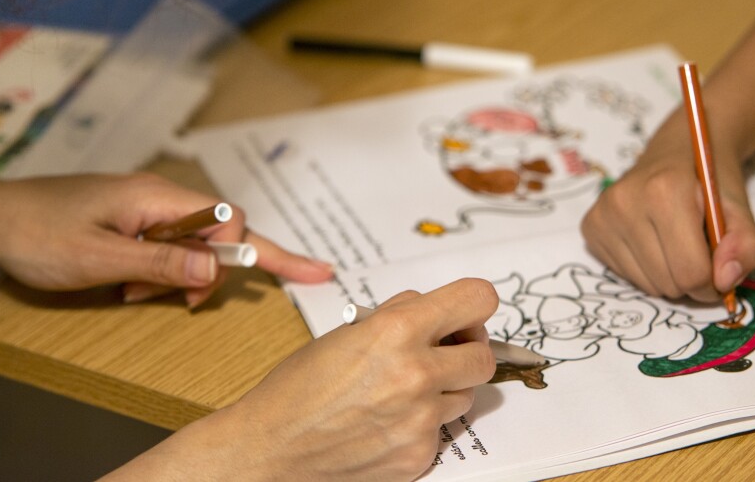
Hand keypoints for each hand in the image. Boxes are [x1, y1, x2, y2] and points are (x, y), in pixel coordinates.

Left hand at [0, 171, 331, 306]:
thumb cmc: (37, 234)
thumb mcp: (98, 257)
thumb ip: (161, 260)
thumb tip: (218, 267)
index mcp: (157, 196)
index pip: (228, 218)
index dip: (235, 255)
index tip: (207, 292)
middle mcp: (161, 196)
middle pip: (222, 230)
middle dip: (216, 270)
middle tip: (185, 303)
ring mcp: (148, 207)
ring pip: (197, 241)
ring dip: (182, 273)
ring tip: (139, 292)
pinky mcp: (134, 220)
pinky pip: (170, 245)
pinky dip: (163, 270)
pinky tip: (132, 285)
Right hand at [107, 278, 499, 480]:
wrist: (271, 447)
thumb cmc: (300, 385)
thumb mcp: (349, 330)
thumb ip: (399, 314)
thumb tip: (435, 309)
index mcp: (397, 330)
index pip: (478, 299)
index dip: (473, 304)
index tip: (464, 313)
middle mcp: (416, 374)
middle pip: (484, 355)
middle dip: (465, 350)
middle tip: (441, 350)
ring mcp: (420, 420)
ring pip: (466, 395)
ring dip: (445, 388)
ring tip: (403, 388)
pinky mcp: (417, 455)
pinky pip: (441, 430)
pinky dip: (423, 423)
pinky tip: (388, 419)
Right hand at [581, 117, 754, 301]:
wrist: (678, 150)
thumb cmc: (710, 180)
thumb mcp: (741, 209)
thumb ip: (747, 246)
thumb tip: (725, 281)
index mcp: (665, 191)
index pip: (692, 272)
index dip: (715, 280)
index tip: (720, 266)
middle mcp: (625, 201)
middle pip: (670, 283)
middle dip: (693, 280)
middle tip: (700, 250)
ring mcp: (602, 214)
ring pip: (648, 286)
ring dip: (670, 277)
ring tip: (676, 243)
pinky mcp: (590, 227)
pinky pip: (625, 276)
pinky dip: (646, 271)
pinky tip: (652, 241)